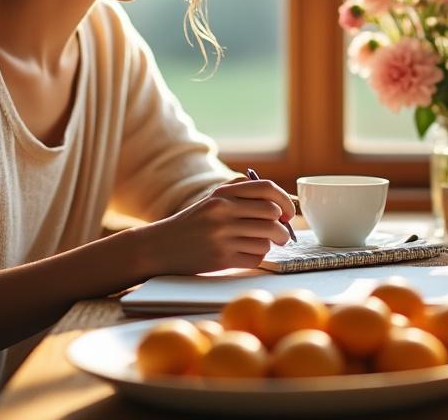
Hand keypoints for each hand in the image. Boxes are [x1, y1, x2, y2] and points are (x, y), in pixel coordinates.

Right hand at [139, 179, 295, 275]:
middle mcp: (223, 211)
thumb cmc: (193, 223)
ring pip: (267, 239)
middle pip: (272, 214)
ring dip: (269, 244)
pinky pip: (256, 257)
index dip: (285, 200)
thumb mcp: (213, 200)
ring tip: (259, 244)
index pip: (267, 188)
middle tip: (279, 234)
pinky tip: (245, 254)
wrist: (160, 247)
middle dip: (282, 227)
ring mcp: (222, 235)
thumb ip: (243, 195)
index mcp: (223, 194)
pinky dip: (257, 257)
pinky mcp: (222, 258)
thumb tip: (282, 205)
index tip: (288, 212)